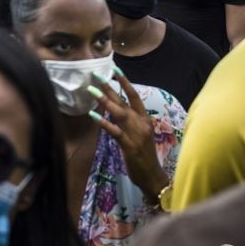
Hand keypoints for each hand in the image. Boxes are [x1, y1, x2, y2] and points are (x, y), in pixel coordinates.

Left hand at [89, 69, 168, 203]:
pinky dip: (104, 123)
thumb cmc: (144, 155)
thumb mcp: (140, 134)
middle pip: (123, 101)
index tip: (115, 68)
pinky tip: (93, 116)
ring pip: (119, 113)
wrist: (153, 177)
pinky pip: (115, 131)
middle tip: (97, 75)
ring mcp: (136, 134)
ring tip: (92, 90)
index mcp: (145, 119)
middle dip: (110, 87)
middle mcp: (141, 123)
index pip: (134, 95)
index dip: (125, 81)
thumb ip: (130, 121)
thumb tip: (115, 108)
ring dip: (105, 100)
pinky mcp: (129, 146)